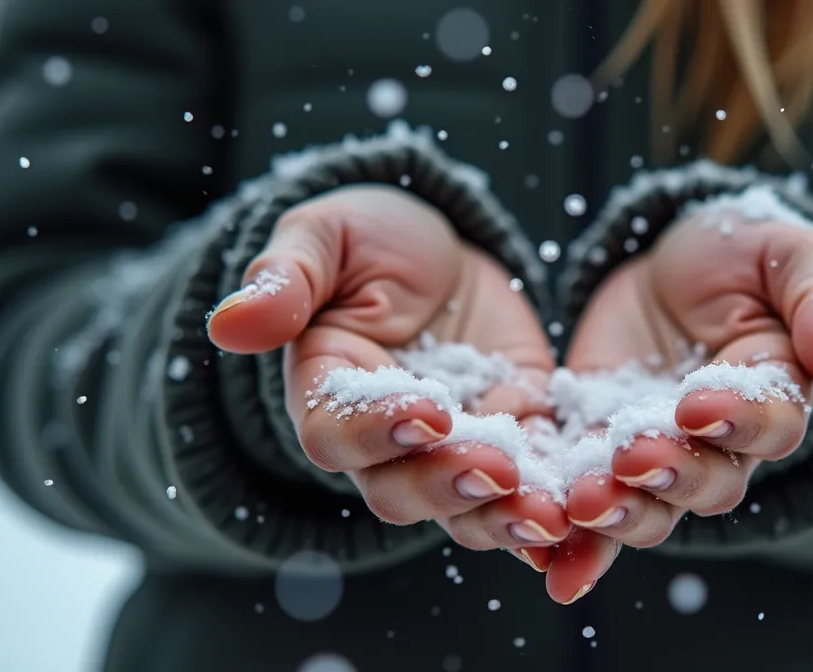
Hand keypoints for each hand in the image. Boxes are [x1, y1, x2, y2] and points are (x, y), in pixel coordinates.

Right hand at [208, 185, 570, 555]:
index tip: (426, 410)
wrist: (439, 254)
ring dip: (505, 517)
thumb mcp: (325, 239)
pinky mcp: (513, 439)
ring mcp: (451, 451)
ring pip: (468, 508)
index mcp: (328, 394)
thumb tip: (228, 324)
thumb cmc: (368, 241)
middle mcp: (384, 443)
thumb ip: (285, 279)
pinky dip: (554, 509)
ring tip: (550, 515)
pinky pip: (532, 487)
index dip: (377, 430)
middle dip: (449, 486)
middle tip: (498, 470)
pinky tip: (584, 524)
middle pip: (402, 491)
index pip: (337, 434)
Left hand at [542, 210, 812, 602]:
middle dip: (671, 474)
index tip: (698, 404)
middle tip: (632, 456)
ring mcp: (659, 455)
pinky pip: (590, 509)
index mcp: (776, 392)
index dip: (738, 419)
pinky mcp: (600, 456)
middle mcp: (722, 443)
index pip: (770, 423)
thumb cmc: (740, 254)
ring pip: (649, 507)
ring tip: (583, 503)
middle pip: (709, 482)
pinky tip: (549, 564)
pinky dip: (572, 542)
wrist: (667, 265)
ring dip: (619, 514)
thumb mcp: (786, 253)